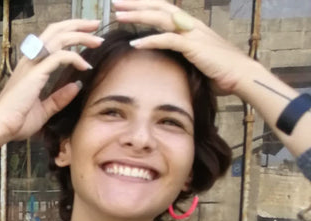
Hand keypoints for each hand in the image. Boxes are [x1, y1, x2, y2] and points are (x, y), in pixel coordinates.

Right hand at [0, 19, 102, 141]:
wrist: (0, 127)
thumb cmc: (16, 122)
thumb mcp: (43, 111)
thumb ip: (58, 99)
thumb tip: (76, 86)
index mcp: (31, 66)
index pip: (51, 39)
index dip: (70, 33)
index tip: (88, 35)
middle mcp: (31, 60)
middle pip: (56, 30)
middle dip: (78, 25)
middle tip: (96, 25)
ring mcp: (32, 65)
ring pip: (60, 38)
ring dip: (81, 36)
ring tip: (97, 39)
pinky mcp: (35, 73)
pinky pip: (60, 56)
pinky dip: (75, 57)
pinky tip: (85, 66)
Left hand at [112, 0, 251, 95]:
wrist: (241, 75)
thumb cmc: (219, 71)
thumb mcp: (196, 60)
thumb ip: (181, 55)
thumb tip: (167, 61)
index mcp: (190, 26)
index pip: (164, 10)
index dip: (145, 6)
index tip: (126, 6)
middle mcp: (190, 25)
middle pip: (160, 8)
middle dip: (137, 4)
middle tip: (116, 3)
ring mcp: (192, 34)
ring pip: (161, 19)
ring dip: (139, 16)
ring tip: (119, 16)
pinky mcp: (194, 47)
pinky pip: (168, 40)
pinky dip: (151, 41)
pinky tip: (135, 44)